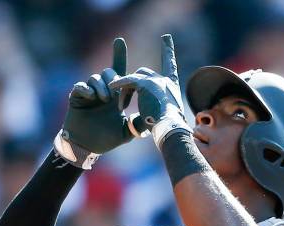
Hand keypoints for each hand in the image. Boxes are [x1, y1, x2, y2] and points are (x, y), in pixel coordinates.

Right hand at [55, 38, 144, 168]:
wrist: (87, 148)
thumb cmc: (106, 139)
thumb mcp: (126, 132)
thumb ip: (137, 124)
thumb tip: (150, 117)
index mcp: (115, 96)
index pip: (119, 73)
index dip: (118, 55)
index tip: (119, 41)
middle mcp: (102, 92)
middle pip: (108, 72)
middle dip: (113, 78)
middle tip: (115, 92)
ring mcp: (89, 94)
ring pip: (95, 78)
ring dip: (102, 86)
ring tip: (105, 99)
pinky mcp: (76, 98)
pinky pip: (80, 87)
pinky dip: (86, 89)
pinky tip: (91, 96)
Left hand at [109, 34, 191, 148]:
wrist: (170, 128)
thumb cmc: (165, 130)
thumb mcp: (158, 120)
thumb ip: (147, 116)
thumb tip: (135, 122)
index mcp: (171, 88)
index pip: (170, 67)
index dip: (168, 52)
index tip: (166, 38)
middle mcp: (165, 81)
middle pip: (145, 73)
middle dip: (132, 85)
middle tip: (122, 104)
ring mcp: (156, 80)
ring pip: (135, 78)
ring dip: (126, 92)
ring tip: (120, 107)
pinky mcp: (145, 83)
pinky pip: (128, 81)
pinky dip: (120, 85)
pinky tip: (111, 88)